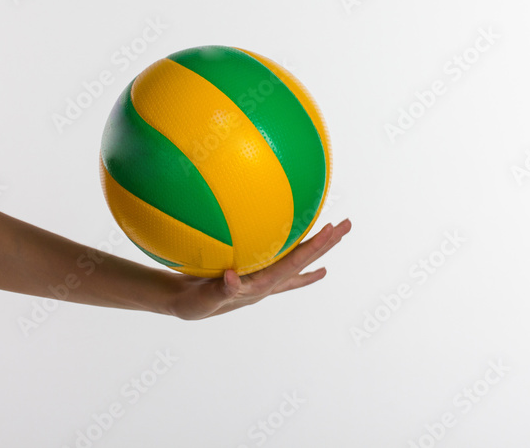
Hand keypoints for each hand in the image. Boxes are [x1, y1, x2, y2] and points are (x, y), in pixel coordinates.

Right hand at [165, 217, 351, 319]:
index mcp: (259, 287)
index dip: (312, 248)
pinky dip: (297, 254)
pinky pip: (281, 261)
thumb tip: (231, 277)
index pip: (292, 265)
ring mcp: (264, 279)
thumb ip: (217, 290)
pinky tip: (304, 245)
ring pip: (296, 259)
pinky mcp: (255, 274)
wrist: (181, 305)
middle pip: (303, 260)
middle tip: (347, 225)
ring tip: (336, 232)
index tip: (330, 230)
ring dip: (317, 245)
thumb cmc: (189, 303)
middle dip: (326, 243)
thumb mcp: (200, 300)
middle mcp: (268, 283)